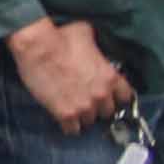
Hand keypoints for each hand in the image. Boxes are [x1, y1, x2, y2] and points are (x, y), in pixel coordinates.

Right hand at [5, 17, 131, 132]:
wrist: (37, 47)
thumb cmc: (61, 36)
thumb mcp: (87, 34)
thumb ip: (96, 47)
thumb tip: (94, 47)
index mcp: (110, 76)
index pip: (126, 96)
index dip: (117, 96)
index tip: (109, 94)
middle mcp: (101, 95)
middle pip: (107, 112)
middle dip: (99, 107)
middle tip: (88, 99)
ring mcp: (84, 107)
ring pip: (90, 122)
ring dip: (83, 116)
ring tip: (74, 108)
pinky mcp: (65, 115)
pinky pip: (72, 130)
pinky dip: (69, 125)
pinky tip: (64, 117)